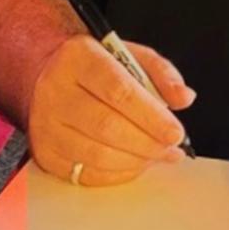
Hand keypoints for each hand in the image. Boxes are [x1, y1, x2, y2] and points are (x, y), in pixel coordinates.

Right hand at [27, 33, 195, 186]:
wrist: (48, 74)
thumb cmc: (95, 66)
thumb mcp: (130, 55)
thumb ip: (162, 73)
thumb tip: (184, 97)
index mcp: (79, 58)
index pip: (118, 91)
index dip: (151, 117)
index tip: (175, 132)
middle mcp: (55, 90)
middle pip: (107, 126)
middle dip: (148, 143)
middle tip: (171, 148)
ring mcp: (45, 124)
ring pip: (97, 154)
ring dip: (136, 161)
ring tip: (157, 156)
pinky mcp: (44, 151)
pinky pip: (85, 173)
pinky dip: (118, 174)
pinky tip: (134, 163)